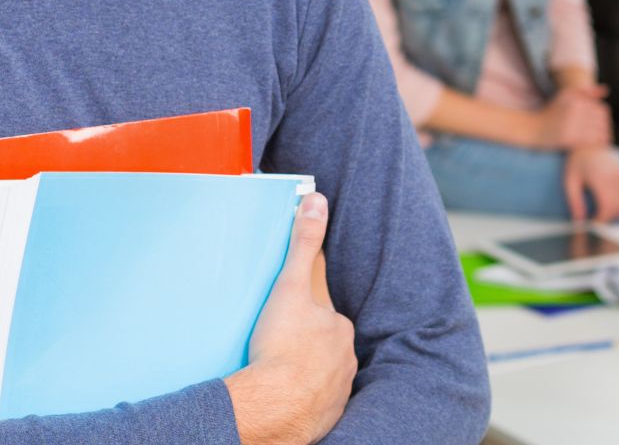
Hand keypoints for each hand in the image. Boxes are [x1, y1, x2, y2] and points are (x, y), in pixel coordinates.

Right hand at [227, 194, 356, 444]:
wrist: (274, 408)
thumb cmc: (282, 346)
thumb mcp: (290, 286)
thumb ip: (303, 243)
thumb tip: (316, 200)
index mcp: (339, 329)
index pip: (322, 310)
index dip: (304, 309)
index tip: (287, 316)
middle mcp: (344, 359)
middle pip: (322, 342)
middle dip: (305, 340)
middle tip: (275, 340)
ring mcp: (335, 391)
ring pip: (320, 373)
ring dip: (303, 370)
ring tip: (275, 369)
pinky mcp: (323, 417)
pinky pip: (314, 403)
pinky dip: (302, 398)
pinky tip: (283, 395)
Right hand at [528, 83, 611, 150]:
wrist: (532, 128)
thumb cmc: (551, 112)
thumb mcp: (566, 96)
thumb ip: (586, 92)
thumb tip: (606, 90)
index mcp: (575, 98)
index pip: (601, 108)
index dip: (605, 118)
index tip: (603, 125)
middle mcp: (574, 109)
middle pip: (601, 120)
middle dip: (605, 127)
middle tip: (605, 134)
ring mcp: (572, 124)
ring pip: (598, 130)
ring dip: (603, 136)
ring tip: (602, 140)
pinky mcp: (569, 138)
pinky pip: (590, 141)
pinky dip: (596, 143)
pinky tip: (594, 146)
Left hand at [562, 146, 618, 223]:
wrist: (588, 143)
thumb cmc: (577, 163)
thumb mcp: (569, 182)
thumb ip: (575, 202)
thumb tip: (580, 221)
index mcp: (601, 178)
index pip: (607, 206)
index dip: (602, 220)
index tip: (593, 224)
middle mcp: (616, 176)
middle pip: (618, 208)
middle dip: (608, 219)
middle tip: (597, 220)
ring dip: (618, 213)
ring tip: (605, 212)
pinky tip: (618, 208)